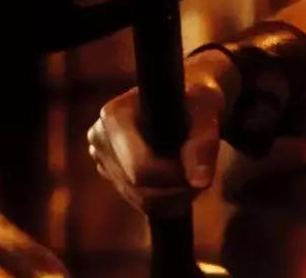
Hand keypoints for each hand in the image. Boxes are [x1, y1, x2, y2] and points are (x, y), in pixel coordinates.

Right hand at [86, 50, 236, 215]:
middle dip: (175, 188)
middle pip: (138, 186)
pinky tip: (180, 182)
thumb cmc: (195, 102)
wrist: (187, 104)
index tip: (198, 166)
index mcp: (114, 115)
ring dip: (173, 197)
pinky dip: (165, 201)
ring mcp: (101, 157)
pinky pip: (139, 203)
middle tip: (202, 173)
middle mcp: (99, 137)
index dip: (173, 175)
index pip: (140, 167)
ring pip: (140, 199)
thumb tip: (199, 182)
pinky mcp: (110, 174)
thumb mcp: (207, 112)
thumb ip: (205, 142)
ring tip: (194, 175)